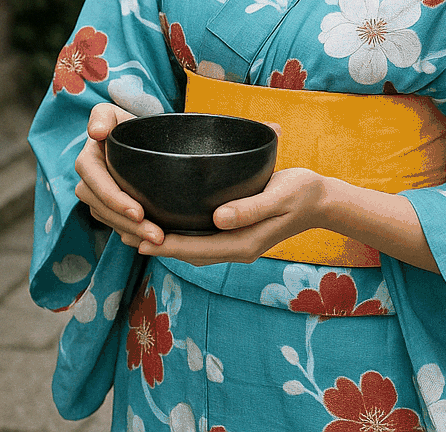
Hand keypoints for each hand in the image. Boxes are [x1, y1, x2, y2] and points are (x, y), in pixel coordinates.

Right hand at [74, 103, 165, 249]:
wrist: (140, 135)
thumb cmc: (127, 122)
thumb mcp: (113, 112)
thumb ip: (101, 116)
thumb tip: (95, 132)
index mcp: (87, 160)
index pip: (96, 184)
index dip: (115, 200)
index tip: (139, 212)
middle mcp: (88, 181)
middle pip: (103, 209)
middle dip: (128, 225)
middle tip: (157, 236)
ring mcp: (97, 197)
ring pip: (110, 221)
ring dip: (133, 234)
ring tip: (160, 241)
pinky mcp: (109, 208)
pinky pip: (117, 226)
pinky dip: (132, 235)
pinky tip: (151, 243)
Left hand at [138, 167, 327, 264]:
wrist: (322, 200)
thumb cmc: (301, 192)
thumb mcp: (279, 195)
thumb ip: (250, 208)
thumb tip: (218, 218)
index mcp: (243, 243)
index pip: (195, 249)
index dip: (165, 246)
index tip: (137, 239)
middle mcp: (236, 248)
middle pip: (188, 253)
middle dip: (157, 246)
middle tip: (123, 234)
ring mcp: (237, 243)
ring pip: (193, 248)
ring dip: (166, 242)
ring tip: (136, 231)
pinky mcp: (237, 233)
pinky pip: (203, 240)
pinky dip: (182, 235)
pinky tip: (168, 223)